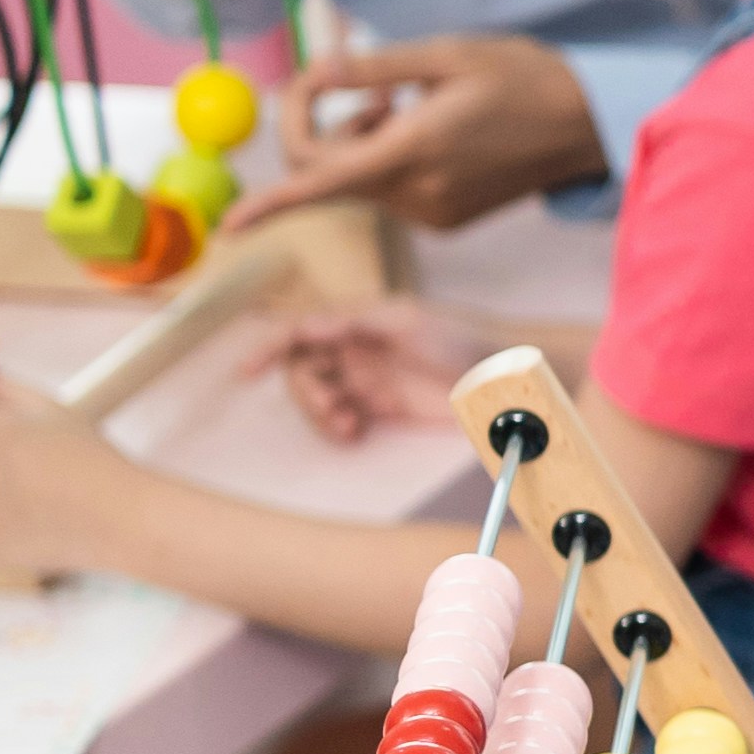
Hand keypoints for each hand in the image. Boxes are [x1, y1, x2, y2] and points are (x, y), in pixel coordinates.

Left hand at [222, 31, 604, 234]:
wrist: (588, 125)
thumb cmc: (522, 77)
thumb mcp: (447, 54)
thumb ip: (373, 65)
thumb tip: (315, 71)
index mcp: (412, 150)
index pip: (320, 183)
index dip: (269, 206)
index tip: (230, 228)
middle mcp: (417, 194)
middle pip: (327, 177)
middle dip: (318, 130)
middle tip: (353, 84)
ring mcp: (431, 214)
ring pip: (356, 183)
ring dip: (357, 140)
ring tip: (404, 103)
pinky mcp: (444, 220)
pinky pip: (387, 193)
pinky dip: (385, 159)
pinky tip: (427, 130)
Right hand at [271, 297, 511, 445]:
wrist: (507, 378)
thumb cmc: (463, 337)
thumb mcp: (408, 322)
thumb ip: (355, 322)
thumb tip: (304, 325)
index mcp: (356, 319)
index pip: (299, 330)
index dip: (269, 347)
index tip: (246, 371)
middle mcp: (355, 348)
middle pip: (302, 369)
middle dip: (306, 393)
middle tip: (332, 412)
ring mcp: (367, 379)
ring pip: (318, 397)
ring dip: (321, 414)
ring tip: (349, 428)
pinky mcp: (382, 409)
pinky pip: (341, 419)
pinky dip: (338, 429)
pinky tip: (355, 434)